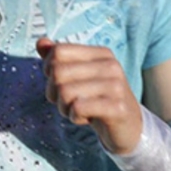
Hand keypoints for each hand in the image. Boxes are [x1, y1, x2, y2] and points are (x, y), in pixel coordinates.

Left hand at [37, 37, 142, 154]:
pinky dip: (74, 116)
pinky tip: (85, 118)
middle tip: (65, 102)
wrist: (128, 127)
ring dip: (63, 107)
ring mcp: (116, 86)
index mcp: (100, 54)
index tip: (57, 83)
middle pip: (58, 72)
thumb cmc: (98, 100)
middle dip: (53, 92)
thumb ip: (59, 59)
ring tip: (76, 110)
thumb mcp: (79, 77)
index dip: (48, 69)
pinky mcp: (117, 108)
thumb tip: (41, 42)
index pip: (59, 51)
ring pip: (65, 92)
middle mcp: (110, 66)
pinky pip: (79, 108)